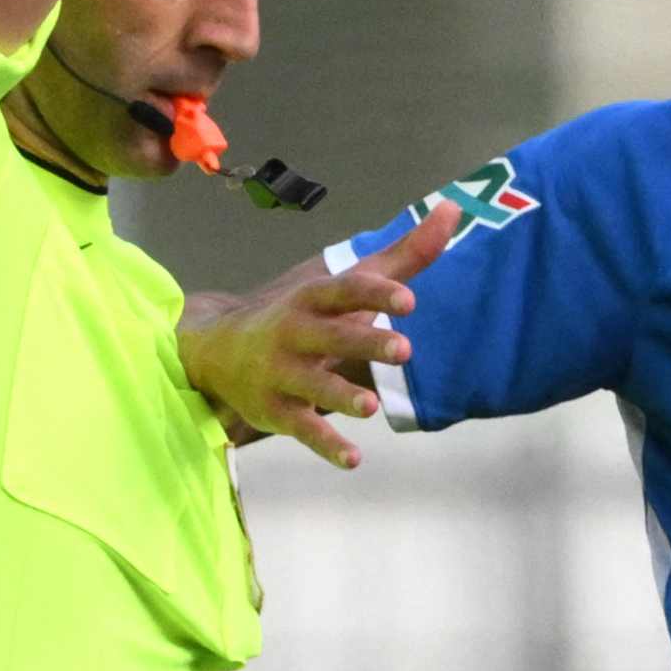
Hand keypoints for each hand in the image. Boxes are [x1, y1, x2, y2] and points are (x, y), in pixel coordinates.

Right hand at [182, 199, 462, 467]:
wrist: (216, 351)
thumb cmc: (303, 315)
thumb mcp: (346, 285)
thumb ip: (403, 256)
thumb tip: (454, 210)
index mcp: (315, 299)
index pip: (346, 291)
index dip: (376, 294)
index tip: (408, 299)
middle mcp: (295, 333)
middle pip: (332, 336)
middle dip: (364, 342)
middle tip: (405, 350)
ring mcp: (282, 374)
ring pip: (313, 386)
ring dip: (340, 396)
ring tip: (370, 406)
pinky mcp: (276, 411)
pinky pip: (303, 430)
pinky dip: (326, 447)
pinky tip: (354, 460)